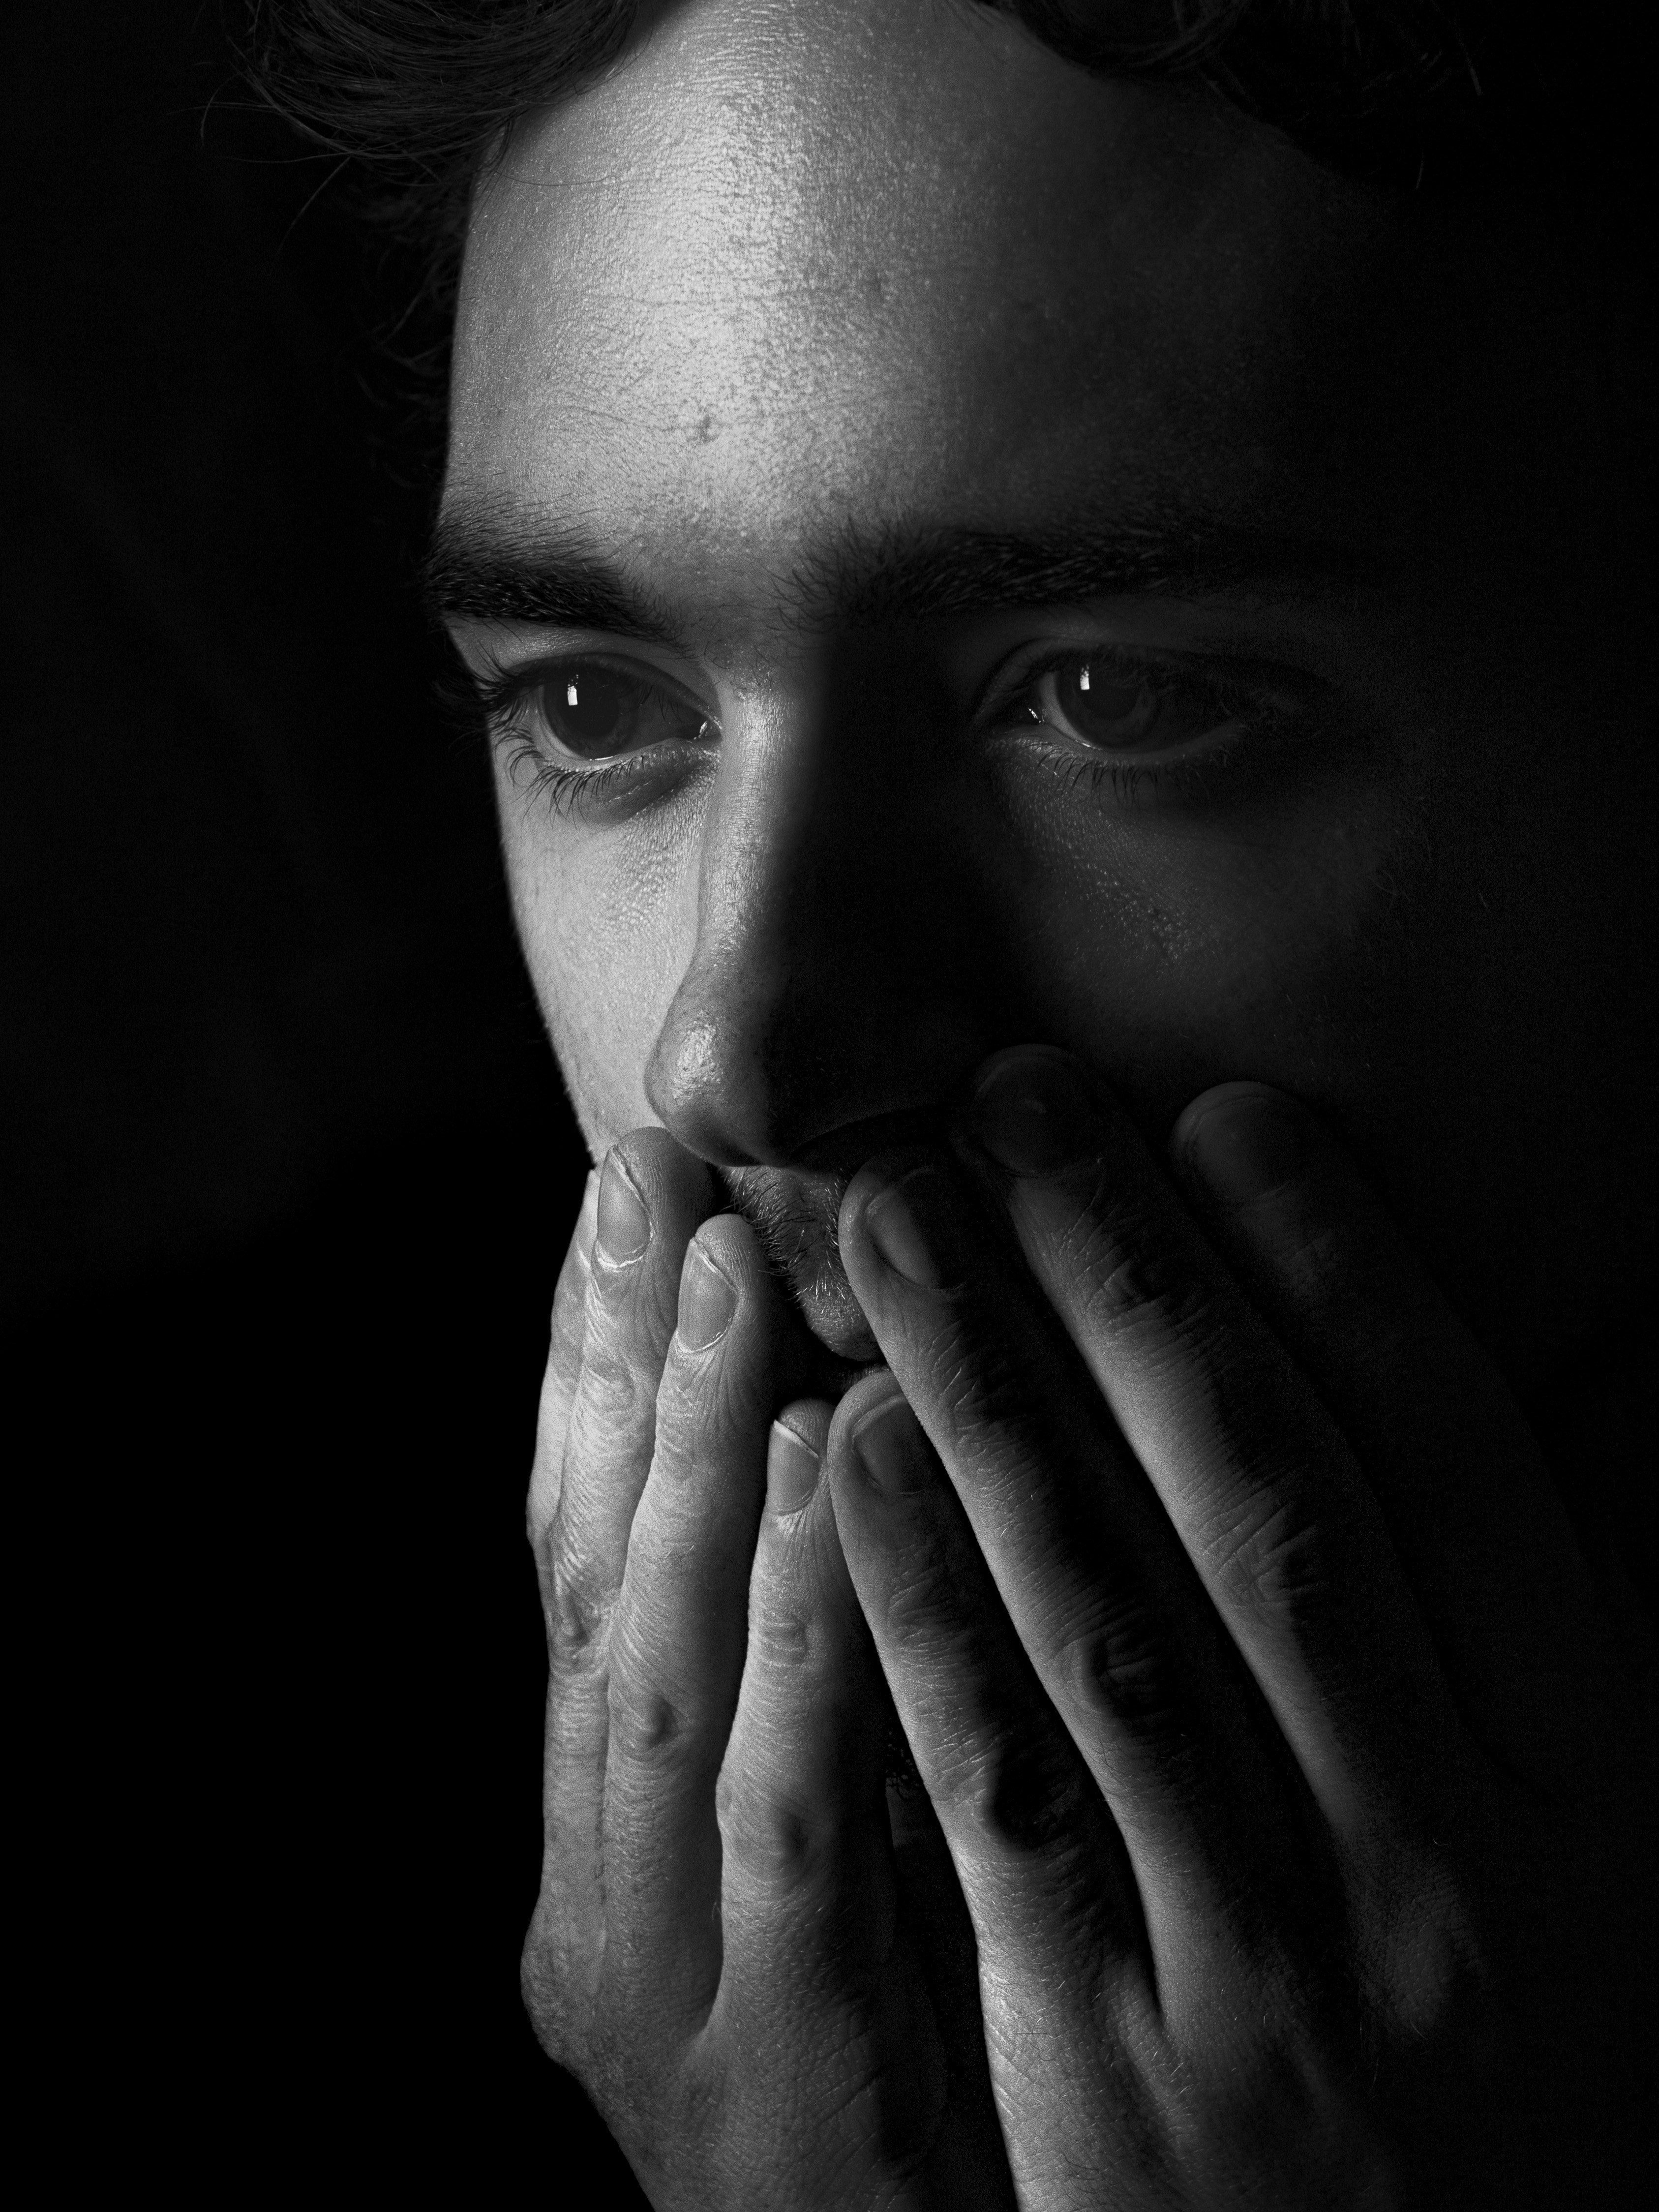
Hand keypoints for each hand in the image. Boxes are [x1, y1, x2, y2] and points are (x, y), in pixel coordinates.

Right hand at [519, 1131, 1012, 2207]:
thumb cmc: (914, 2086)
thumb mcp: (833, 1867)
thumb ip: (808, 1683)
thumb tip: (855, 1421)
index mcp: (605, 1842)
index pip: (584, 1560)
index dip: (593, 1367)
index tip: (631, 1187)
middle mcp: (600, 1907)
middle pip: (604, 1594)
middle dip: (632, 1378)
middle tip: (669, 1173)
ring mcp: (673, 2010)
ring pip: (668, 1692)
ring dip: (703, 1471)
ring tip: (745, 1275)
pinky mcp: (782, 2104)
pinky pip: (798, 1840)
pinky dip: (810, 1650)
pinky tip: (843, 1488)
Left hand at [826, 1050, 1655, 2209]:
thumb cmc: (1513, 2050)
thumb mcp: (1599, 1837)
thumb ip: (1561, 1599)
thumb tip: (1599, 1339)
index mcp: (1588, 1781)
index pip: (1462, 1471)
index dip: (1344, 1271)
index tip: (1223, 1113)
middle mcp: (1454, 1859)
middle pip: (1268, 1509)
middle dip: (1129, 1283)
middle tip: (1010, 1107)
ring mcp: (1285, 1967)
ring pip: (1114, 1622)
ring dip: (990, 1394)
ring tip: (891, 1220)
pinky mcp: (1124, 2062)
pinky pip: (1007, 1794)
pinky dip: (919, 1605)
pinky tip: (842, 1448)